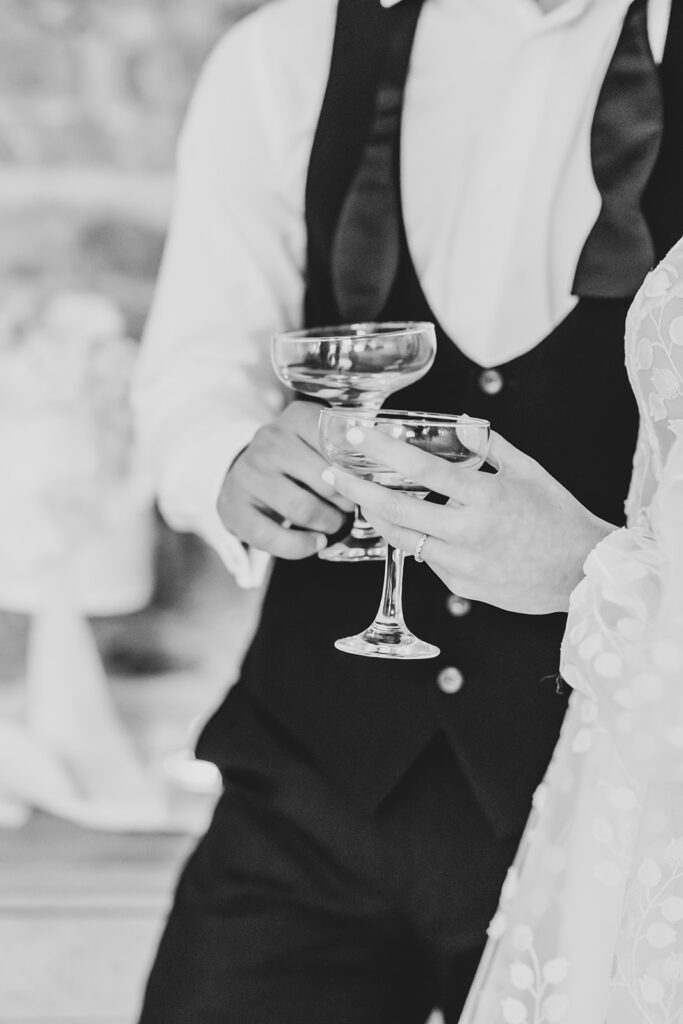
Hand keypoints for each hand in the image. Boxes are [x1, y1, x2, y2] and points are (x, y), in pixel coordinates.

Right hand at [218, 401, 354, 558]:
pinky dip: (301, 546)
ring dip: (328, 524)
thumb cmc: (296, 459)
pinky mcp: (233, 507)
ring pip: (302, 509)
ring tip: (334, 524)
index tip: (365, 484)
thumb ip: (351, 442)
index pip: (340, 444)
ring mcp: (247, 473)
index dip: (359, 472)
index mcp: (297, 417)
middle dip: (346, 501)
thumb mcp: (320, 438)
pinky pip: (273, 537)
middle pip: (325, 480)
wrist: (245, 472)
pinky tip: (315, 542)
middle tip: (351, 508)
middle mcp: (269, 440)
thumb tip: (391, 448)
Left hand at [323, 428, 615, 613]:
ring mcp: (462, 564)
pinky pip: (427, 561)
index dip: (383, 451)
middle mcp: (468, 532)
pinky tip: (413, 525)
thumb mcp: (529, 472)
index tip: (356, 434)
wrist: (582, 572)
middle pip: (396, 511)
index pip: (422, 470)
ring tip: (361, 498)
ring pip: (403, 540)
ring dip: (377, 518)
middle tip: (333, 473)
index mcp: (484, 497)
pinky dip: (416, 540)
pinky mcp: (461, 587)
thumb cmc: (557, 516)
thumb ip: (490, 445)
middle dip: (357, 490)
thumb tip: (461, 422)